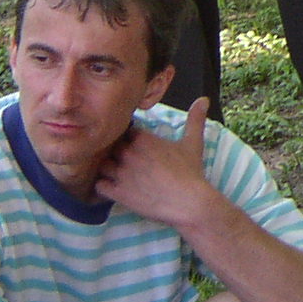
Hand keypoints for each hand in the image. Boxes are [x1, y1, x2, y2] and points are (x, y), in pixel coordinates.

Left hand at [95, 96, 218, 227]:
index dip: (129, 137)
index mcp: (144, 139)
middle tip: (124, 159)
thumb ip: (195, 119)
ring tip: (116, 173)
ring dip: (108, 168)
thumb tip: (204, 99)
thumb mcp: (193, 143)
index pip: (125, 130)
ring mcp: (121, 174)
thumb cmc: (191, 171)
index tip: (133, 142)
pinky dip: (103, 186)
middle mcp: (129, 154)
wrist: (188, 202)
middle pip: (111, 146)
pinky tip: (112, 188)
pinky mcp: (118, 193)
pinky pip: (98, 186)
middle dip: (116, 151)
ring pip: (102, 165)